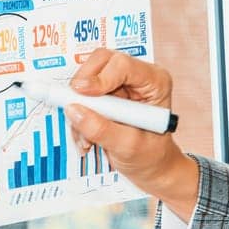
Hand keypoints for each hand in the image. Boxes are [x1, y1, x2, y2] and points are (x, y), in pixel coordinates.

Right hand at [66, 48, 199, 220]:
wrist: (150, 167)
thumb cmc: (150, 156)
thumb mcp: (129, 147)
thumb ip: (102, 129)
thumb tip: (74, 110)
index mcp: (154, 82)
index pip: (122, 65)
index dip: (99, 76)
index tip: (81, 93)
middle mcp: (136, 77)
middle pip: (100, 62)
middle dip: (83, 89)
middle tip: (75, 112)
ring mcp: (118, 84)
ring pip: (86, 78)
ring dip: (78, 107)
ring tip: (86, 139)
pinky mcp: (104, 94)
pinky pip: (80, 95)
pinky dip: (77, 116)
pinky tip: (87, 138)